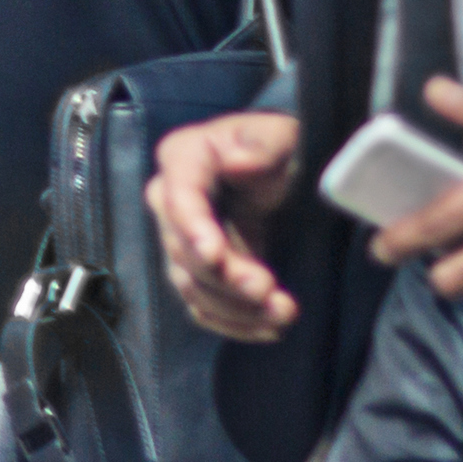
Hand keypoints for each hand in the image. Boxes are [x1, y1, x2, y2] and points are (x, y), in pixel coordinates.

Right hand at [149, 110, 304, 340]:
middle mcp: (172, 201)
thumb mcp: (280, 133)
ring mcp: (185, 241)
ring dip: (235, 307)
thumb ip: (262, 143)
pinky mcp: (202, 272)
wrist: (290, 169)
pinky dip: (235, 323)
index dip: (192, 228)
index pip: (178, 197)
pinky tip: (269, 327)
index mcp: (185, 158)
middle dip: (223, 276)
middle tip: (266, 288)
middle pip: (182, 249)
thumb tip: (236, 162)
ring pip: (193, 285)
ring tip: (283, 312)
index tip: (215, 254)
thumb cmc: (282, 145)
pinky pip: (205, 307)